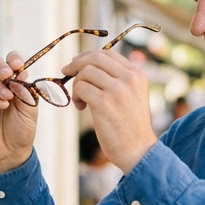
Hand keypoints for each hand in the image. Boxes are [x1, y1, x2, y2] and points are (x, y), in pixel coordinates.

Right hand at [0, 52, 38, 175]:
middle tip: (8, 74)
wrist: (12, 151)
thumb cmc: (22, 130)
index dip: (13, 59)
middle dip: (0, 66)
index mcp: (13, 82)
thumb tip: (19, 74)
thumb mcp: (30, 109)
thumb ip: (26, 90)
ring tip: (8, 98)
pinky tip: (2, 105)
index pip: (10, 62)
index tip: (18, 64)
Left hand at [62, 50, 155, 172]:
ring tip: (80, 101)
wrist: (138, 151)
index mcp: (137, 74)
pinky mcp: (105, 102)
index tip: (76, 64)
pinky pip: (81, 88)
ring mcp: (118, 89)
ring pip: (85, 72)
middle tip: (66, 73)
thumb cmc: (131, 126)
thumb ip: (117, 79)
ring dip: (76, 85)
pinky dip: (76, 96)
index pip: (108, 53)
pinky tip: (81, 107)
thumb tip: (87, 64)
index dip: (87, 56)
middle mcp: (129, 78)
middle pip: (95, 58)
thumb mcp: (132, 96)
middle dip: (76, 64)